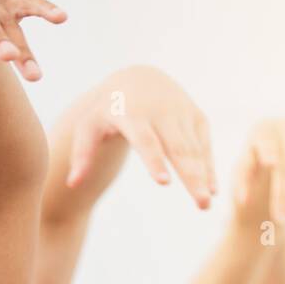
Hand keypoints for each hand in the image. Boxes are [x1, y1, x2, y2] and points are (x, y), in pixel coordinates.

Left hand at [67, 65, 214, 207]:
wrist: (138, 79)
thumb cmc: (109, 110)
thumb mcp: (89, 126)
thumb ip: (82, 153)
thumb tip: (72, 184)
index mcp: (132, 113)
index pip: (145, 140)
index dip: (155, 160)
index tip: (164, 183)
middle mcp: (161, 111)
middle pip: (177, 149)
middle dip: (190, 177)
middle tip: (200, 204)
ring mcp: (182, 113)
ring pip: (194, 149)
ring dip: (203, 176)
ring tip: (206, 204)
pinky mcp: (196, 116)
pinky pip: (204, 145)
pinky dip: (209, 166)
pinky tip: (212, 189)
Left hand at [233, 119, 284, 225]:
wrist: (269, 162)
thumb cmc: (251, 170)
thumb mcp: (241, 175)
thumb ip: (241, 182)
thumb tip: (245, 200)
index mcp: (261, 129)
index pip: (265, 143)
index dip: (269, 150)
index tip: (272, 162)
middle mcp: (284, 124)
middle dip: (284, 191)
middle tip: (280, 217)